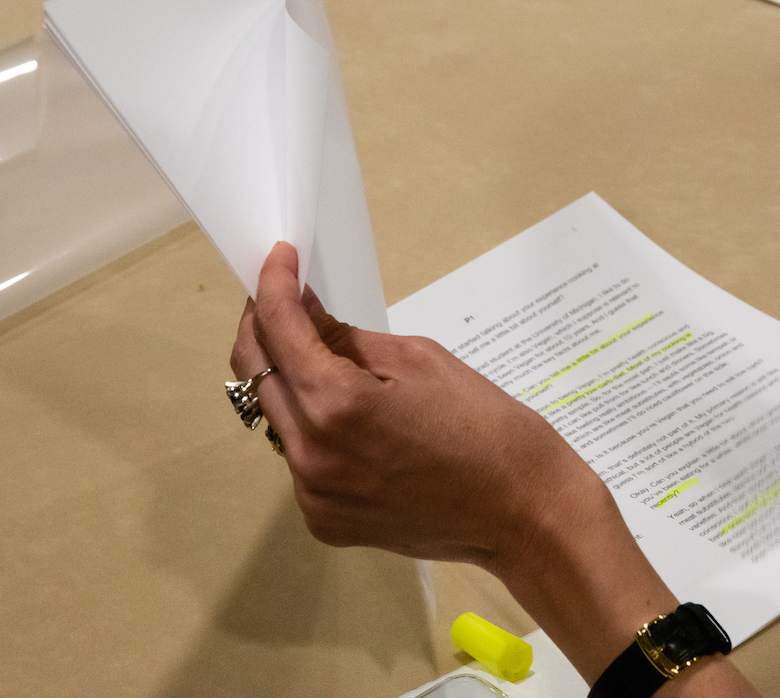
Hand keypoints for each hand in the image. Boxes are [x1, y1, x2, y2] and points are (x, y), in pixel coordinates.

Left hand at [230, 243, 757, 693]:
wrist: (524, 511)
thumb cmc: (488, 428)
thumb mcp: (421, 360)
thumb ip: (350, 339)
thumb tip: (308, 315)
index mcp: (336, 403)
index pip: (278, 329)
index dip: (273, 285)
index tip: (279, 260)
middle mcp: (310, 453)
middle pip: (255, 374)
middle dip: (265, 328)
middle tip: (288, 300)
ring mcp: (313, 494)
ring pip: (275, 418)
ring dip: (288, 380)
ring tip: (325, 357)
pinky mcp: (324, 520)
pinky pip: (299, 459)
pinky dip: (312, 428)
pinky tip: (352, 418)